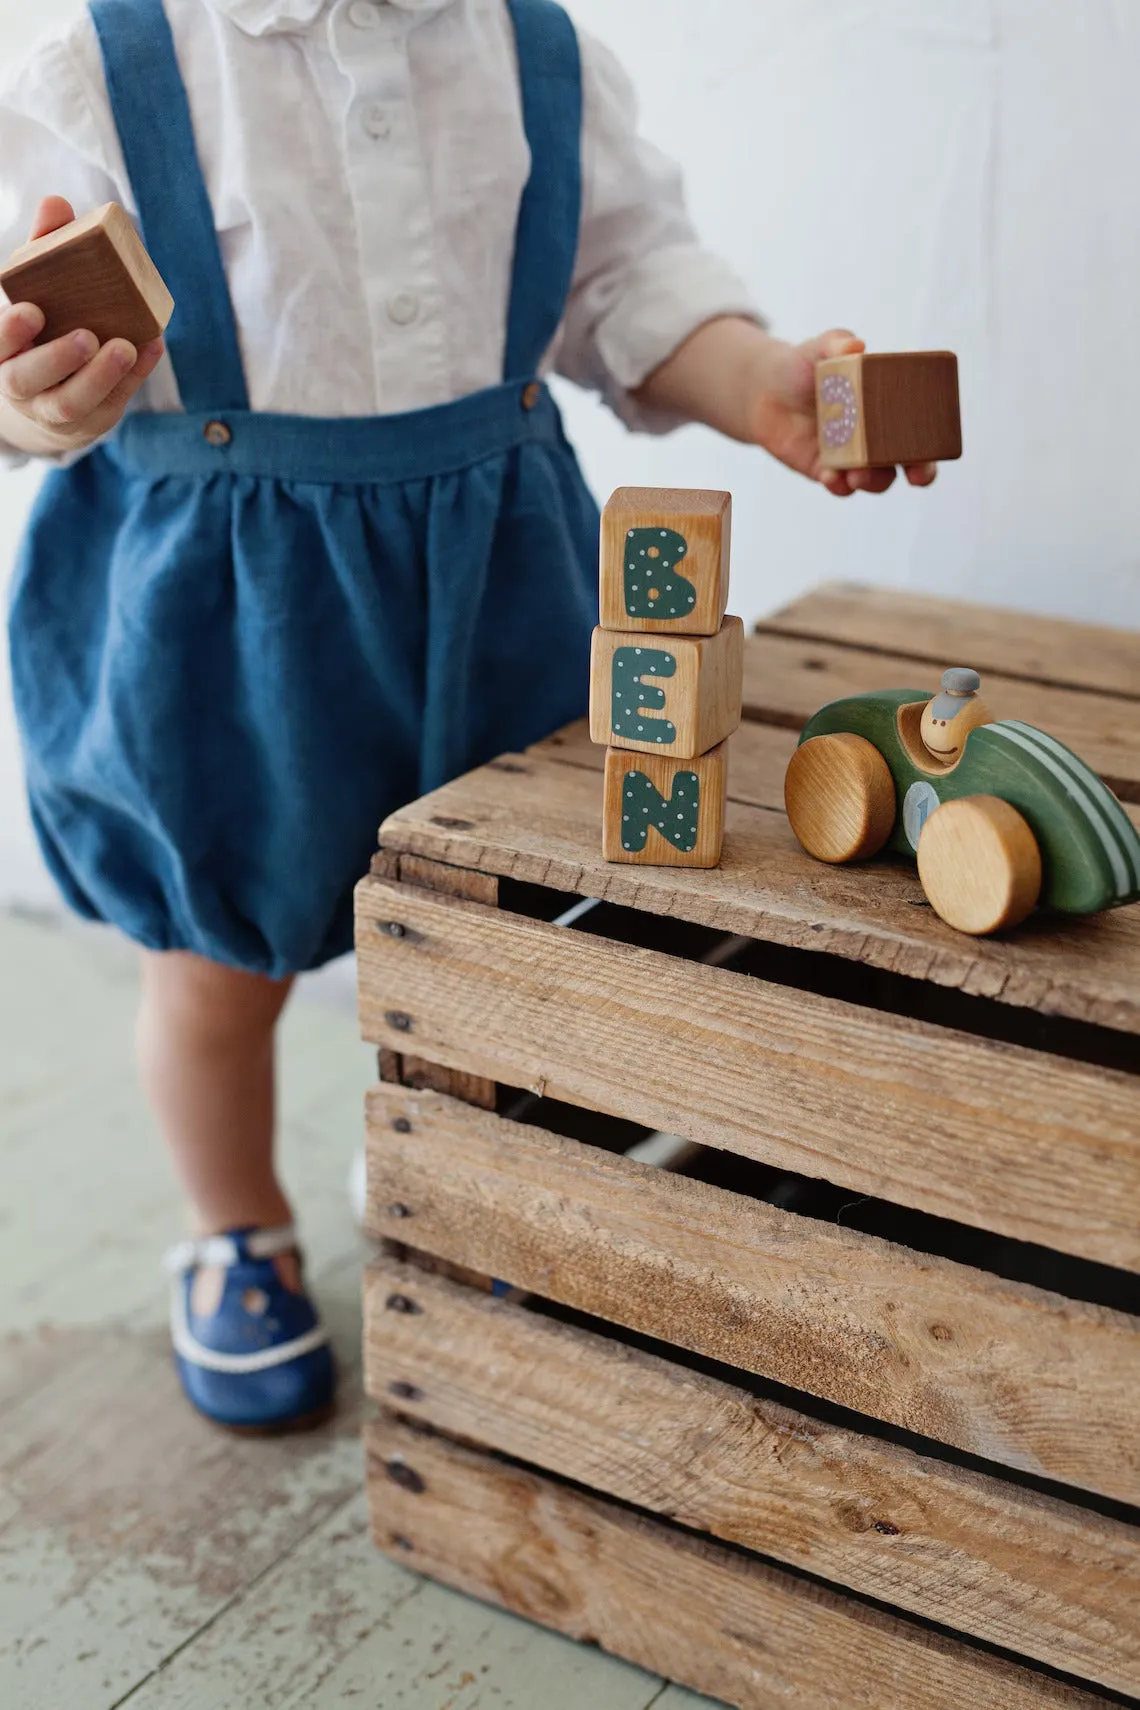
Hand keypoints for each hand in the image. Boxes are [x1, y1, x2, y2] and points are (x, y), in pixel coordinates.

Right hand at [0, 196, 164, 454]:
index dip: (10, 331)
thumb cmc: (42, 328)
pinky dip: (133, 377)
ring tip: (126, 347)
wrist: (46, 397)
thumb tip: (57, 203)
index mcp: (0, 352)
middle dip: (57, 358)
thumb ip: (42, 250)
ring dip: (100, 376)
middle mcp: (20, 385)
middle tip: (87, 336)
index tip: (32, 310)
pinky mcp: (91, 421)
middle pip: (28, 379)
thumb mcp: (35, 289)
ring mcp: (54, 410)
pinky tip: (152, 347)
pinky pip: (111, 405)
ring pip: (70, 403)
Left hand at [747, 329, 937, 496]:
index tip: (938, 445)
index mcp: (888, 407)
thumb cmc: (805, 365)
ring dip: (874, 481)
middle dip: (921, 473)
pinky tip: (831, 477)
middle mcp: (877, 436)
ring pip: (876, 480)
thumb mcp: (822, 347)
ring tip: (860, 474)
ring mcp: (853, 456)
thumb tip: (856, 346)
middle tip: (917, 474)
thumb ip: (838, 342)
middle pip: (909, 462)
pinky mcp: (826, 470)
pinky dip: (838, 486)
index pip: (922, 428)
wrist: (766, 389)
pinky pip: (839, 486)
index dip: (935, 441)